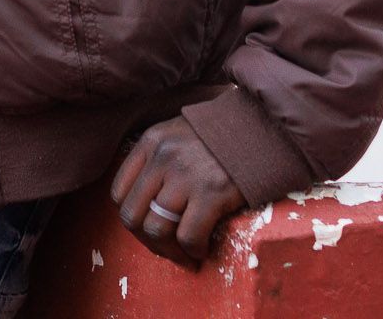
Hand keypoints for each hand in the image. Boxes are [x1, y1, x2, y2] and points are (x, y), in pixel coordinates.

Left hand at [110, 119, 243, 266]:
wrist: (264, 126)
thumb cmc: (223, 135)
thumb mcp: (179, 134)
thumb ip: (159, 159)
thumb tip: (149, 201)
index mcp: (150, 142)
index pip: (119, 193)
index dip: (132, 220)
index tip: (149, 230)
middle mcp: (162, 157)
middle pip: (132, 216)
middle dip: (147, 241)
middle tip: (166, 250)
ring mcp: (185, 175)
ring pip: (157, 229)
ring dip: (169, 252)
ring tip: (184, 256)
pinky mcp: (212, 192)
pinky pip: (188, 236)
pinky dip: (192, 251)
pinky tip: (202, 251)